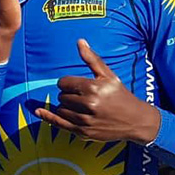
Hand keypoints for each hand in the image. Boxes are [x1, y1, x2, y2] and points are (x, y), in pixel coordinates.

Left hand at [35, 39, 160, 144]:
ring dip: (67, 107)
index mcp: (93, 88)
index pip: (63, 83)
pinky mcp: (83, 132)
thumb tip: (80, 42)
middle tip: (84, 97)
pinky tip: (38, 111)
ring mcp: (85, 120)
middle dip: (69, 95)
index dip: (68, 83)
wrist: (136, 120)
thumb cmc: (121, 95)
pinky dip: (47, 117)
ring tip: (83, 107)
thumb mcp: (108, 75)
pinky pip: (59, 123)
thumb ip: (91, 59)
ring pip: (60, 109)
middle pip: (61, 96)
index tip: (77, 86)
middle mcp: (88, 104)